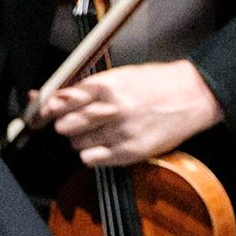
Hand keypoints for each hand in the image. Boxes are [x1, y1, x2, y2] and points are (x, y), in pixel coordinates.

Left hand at [33, 60, 223, 166]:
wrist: (193, 95)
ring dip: (80, 139)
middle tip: (76, 121)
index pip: (60, 102)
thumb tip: (48, 96)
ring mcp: (121, 132)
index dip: (46, 110)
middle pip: (65, 125)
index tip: (41, 114)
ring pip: (76, 144)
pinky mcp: (130, 152)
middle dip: (66, 124)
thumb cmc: (155, 84)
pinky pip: (91, 160)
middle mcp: (111, 109)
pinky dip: (91, 155)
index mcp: (106, 86)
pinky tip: (104, 144)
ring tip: (98, 131)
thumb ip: (83, 87)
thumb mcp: (118, 75)